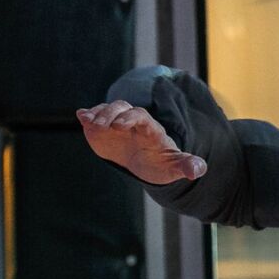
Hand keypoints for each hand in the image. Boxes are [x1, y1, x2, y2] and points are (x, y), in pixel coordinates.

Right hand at [77, 101, 206, 183]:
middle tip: (100, 127)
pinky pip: (95, 117)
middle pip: (123, 108)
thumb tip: (197, 170)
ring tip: (90, 124)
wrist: (147, 164)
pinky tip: (81, 118)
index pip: (142, 117)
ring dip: (98, 114)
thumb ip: (187, 165)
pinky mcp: (103, 129)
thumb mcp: (175, 167)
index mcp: (151, 131)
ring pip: (108, 109)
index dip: (131, 118)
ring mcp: (117, 124)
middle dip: (111, 114)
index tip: (119, 126)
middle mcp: (133, 123)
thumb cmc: (162, 164)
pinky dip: (88, 115)